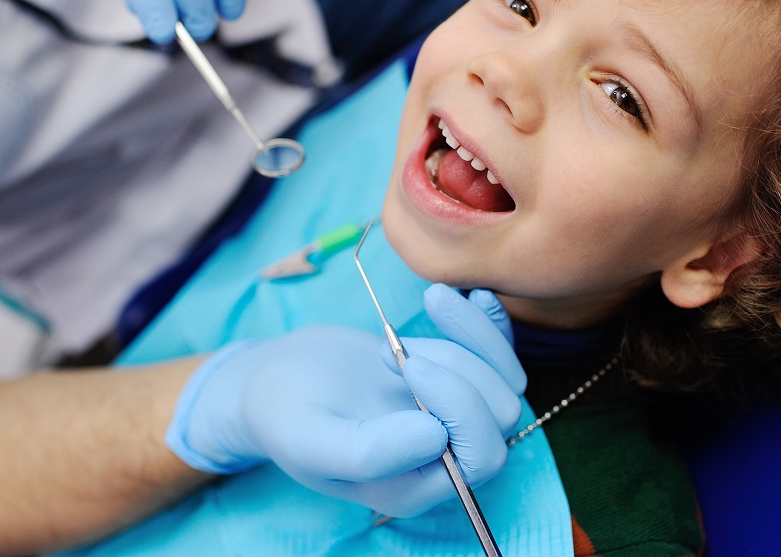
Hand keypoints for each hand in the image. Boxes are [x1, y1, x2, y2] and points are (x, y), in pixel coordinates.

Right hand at [166, 284, 524, 516]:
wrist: (277, 379)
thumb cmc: (285, 414)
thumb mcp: (310, 438)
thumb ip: (367, 452)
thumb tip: (436, 438)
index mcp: (417, 485)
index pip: (481, 455)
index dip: (460, 406)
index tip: (407, 363)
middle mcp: (445, 456)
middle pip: (501, 413)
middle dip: (458, 368)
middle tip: (392, 349)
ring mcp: (454, 415)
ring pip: (504, 378)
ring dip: (467, 339)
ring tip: (407, 329)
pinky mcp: (455, 377)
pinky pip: (498, 352)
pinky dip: (491, 322)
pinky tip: (474, 295)